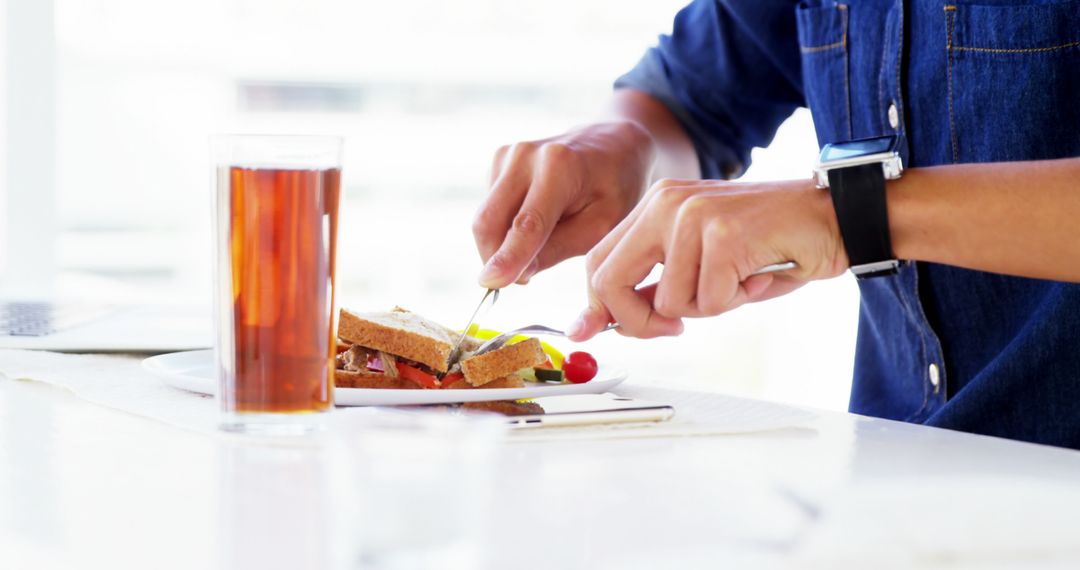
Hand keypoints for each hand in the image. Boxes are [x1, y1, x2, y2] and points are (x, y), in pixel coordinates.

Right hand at [473, 121, 655, 287]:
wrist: (611, 143)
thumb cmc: (613, 188)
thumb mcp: (601, 226)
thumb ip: (558, 249)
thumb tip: (516, 274)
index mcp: (559, 167)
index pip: (526, 224)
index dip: (507, 256)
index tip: (489, 283)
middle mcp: (525, 156)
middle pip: (489, 221)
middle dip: (495, 259)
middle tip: (525, 278)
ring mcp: (507, 155)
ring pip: (486, 219)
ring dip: (503, 244)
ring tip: (545, 239)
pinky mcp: (498, 160)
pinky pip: (491, 209)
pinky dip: (506, 226)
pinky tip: (537, 218)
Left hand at [568, 178, 847, 339]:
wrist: (835, 217)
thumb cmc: (772, 243)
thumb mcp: (702, 266)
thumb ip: (655, 288)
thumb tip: (603, 325)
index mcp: (656, 205)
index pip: (597, 261)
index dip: (599, 306)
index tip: (606, 333)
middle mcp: (665, 203)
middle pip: (609, 280)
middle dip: (636, 321)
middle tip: (674, 330)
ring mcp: (692, 216)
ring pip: (667, 301)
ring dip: (708, 308)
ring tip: (741, 280)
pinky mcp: (723, 235)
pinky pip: (709, 301)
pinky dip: (737, 302)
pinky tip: (760, 274)